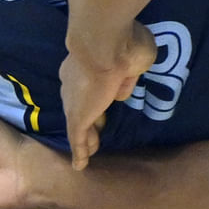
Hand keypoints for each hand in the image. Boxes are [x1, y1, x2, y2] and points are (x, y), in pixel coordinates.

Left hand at [60, 22, 157, 168]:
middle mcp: (75, 81)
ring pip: (78, 122)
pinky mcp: (77, 116)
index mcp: (89, 64)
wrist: (104, 43)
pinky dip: (79, 151)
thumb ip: (128, 75)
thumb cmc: (123, 44)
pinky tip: (80, 165)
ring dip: (85, 137)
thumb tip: (121, 90)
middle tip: (96, 131)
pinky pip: (77, 137)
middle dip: (89, 117)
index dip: (97, 94)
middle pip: (81, 104)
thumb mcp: (133, 60)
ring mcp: (75, 100)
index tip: (105, 101)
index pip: (91, 83)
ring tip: (90, 151)